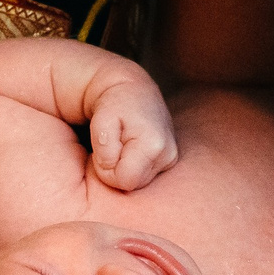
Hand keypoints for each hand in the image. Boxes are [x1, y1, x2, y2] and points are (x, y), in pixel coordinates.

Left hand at [89, 75, 178, 190]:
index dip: (107, 169)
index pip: (124, 181)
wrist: (134, 91)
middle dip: (116, 168)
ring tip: (124, 142)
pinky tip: (133, 146)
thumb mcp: (101, 121)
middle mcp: (169, 154)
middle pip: (132, 183)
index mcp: (154, 145)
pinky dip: (134, 164)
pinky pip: (144, 175)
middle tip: (114, 142)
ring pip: (138, 181)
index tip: (106, 146)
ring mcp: (172, 158)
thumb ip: (104, 147)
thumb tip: (111, 166)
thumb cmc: (114, 105)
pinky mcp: (170, 160)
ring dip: (125, 166)